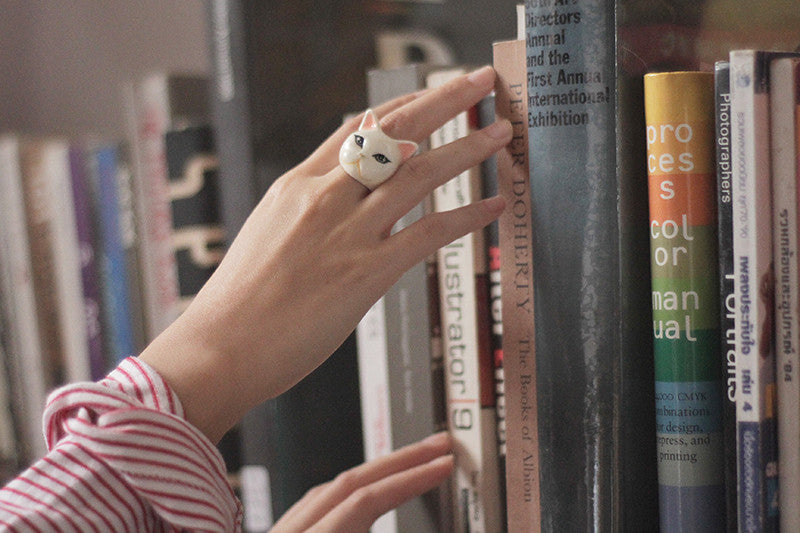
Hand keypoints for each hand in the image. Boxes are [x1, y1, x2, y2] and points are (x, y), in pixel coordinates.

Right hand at [139, 65, 511, 441]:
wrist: (219, 347)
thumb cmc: (240, 301)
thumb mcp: (269, 234)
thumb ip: (307, 210)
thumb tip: (338, 198)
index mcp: (297, 185)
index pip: (358, 128)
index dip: (402, 104)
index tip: (430, 91)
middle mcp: (324, 196)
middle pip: (396, 132)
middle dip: (445, 100)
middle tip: (480, 81)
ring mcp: (347, 232)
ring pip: (420, 172)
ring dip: (469, 148)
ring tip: (502, 133)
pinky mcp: (366, 272)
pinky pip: (429, 232)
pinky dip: (466, 216)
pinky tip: (493, 205)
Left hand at [271, 432, 452, 532]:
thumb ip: (375, 523)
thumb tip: (405, 498)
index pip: (367, 499)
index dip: (410, 478)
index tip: (442, 464)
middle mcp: (291, 532)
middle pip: (349, 481)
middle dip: (400, 461)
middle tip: (438, 446)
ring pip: (328, 488)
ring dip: (375, 473)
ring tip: (412, 467)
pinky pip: (315, 504)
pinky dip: (347, 492)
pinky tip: (363, 495)